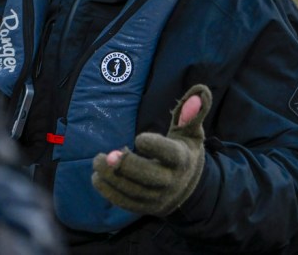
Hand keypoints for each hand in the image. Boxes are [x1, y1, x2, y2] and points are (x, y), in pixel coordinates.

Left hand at [91, 84, 210, 215]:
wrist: (187, 186)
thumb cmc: (183, 150)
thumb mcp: (190, 132)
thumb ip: (192, 112)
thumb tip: (200, 90)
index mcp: (182, 160)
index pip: (171, 155)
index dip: (155, 146)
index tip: (139, 138)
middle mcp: (171, 181)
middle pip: (149, 176)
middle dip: (127, 166)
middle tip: (107, 154)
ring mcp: (158, 197)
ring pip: (134, 191)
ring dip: (112, 177)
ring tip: (96, 162)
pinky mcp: (146, 208)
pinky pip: (126, 203)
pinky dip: (109, 192)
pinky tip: (97, 178)